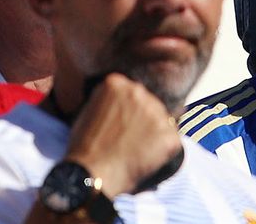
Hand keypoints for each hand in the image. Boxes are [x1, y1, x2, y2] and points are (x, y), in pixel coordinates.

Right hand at [64, 73, 183, 195]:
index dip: (129, 112)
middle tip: (131, 141)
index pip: (131, 93)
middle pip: (149, 104)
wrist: (91, 173)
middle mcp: (138, 91)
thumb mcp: (88, 111)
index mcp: (117, 83)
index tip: (123, 126)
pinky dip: (163, 153)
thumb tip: (119, 106)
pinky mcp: (169, 134)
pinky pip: (171, 142)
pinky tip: (146, 162)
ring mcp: (156, 112)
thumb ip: (108, 102)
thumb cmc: (84, 148)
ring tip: (136, 153)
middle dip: (144, 121)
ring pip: (162, 122)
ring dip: (154, 136)